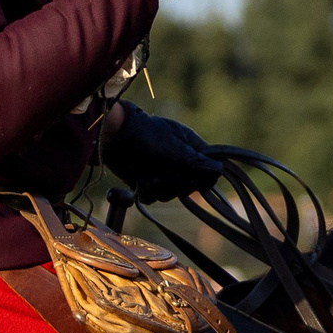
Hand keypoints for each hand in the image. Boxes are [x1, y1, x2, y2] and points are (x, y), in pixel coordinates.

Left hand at [99, 104, 221, 202]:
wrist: (112, 136)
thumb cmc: (145, 134)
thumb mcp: (172, 146)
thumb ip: (194, 161)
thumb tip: (220, 169)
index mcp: (192, 149)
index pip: (209, 173)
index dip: (200, 179)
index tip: (188, 174)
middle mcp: (181, 163)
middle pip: (188, 188)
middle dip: (173, 183)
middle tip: (160, 171)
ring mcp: (163, 174)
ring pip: (169, 195)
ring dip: (157, 188)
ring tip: (145, 175)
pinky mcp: (146, 183)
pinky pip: (152, 198)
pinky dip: (143, 192)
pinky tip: (137, 180)